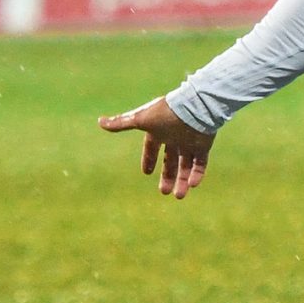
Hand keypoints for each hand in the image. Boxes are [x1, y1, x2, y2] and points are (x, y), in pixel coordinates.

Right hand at [98, 97, 215, 198]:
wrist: (193, 107)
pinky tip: (192, 185)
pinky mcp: (204, 145)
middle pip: (170, 161)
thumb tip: (99, 122)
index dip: (149, 159)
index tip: (147, 173)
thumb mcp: (141, 119)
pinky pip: (201, 163)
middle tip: (164, 192)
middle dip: (168, 176)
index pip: (152, 147)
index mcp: (159, 131)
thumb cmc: (165, 113)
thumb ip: (121, 123)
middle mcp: (175, 137)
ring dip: (182, 180)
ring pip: (186, 165)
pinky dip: (197, 174)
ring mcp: (190, 142)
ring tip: (178, 196)